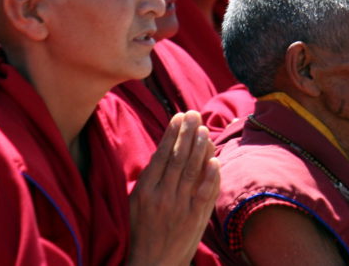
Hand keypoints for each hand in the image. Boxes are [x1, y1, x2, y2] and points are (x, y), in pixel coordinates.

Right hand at [129, 111, 220, 265]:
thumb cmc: (139, 233)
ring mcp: (180, 207)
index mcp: (143, 192)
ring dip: (199, 148)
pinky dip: (211, 175)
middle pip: (177, 158)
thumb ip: (147, 180)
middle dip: (187, 133)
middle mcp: (162, 197)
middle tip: (194, 114)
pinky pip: (205, 192)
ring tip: (204, 129)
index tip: (179, 117)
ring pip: (191, 171)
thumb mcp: (133, 205)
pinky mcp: (195, 218)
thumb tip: (162, 152)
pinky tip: (215, 159)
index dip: (171, 134)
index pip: (161, 156)